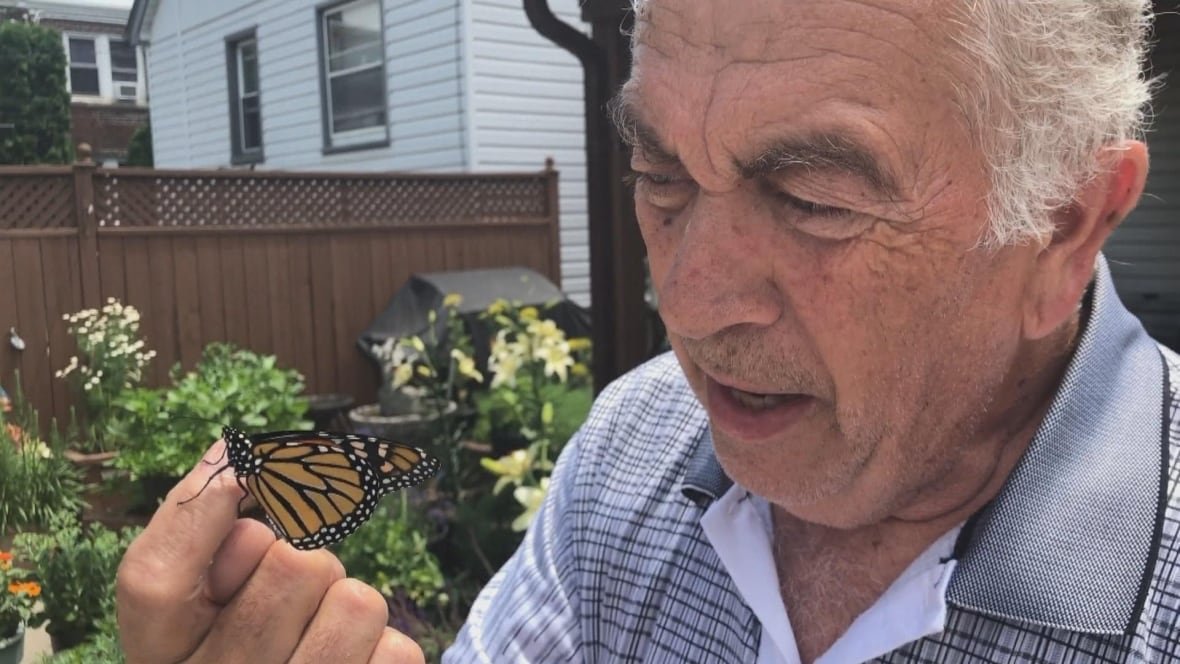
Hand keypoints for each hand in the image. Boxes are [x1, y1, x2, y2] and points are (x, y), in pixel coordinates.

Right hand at [116, 441, 424, 663]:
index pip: (157, 573)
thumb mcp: (195, 615)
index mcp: (159, 658)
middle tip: (291, 602)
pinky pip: (396, 649)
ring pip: (356, 600)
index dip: (207, 508)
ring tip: (322, 639)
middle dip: (306, 561)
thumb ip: (200, 541)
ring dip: (347, 606)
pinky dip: (381, 651)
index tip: (244, 476)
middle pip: (291, 561)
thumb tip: (229, 451)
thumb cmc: (241, 653)